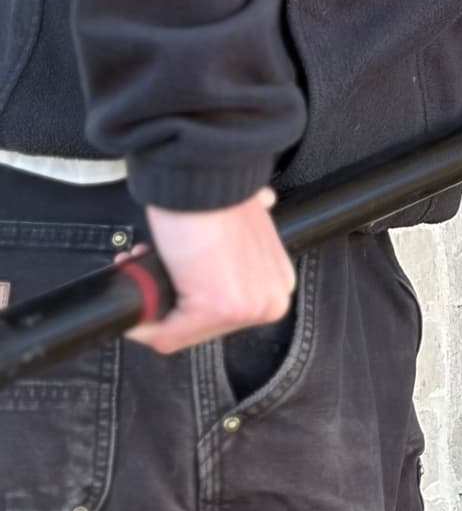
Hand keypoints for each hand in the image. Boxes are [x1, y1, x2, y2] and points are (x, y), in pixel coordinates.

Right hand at [132, 191, 296, 354]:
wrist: (204, 177)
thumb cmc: (215, 196)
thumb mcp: (237, 232)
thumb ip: (236, 251)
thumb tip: (217, 260)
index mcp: (276, 284)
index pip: (221, 315)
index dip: (183, 297)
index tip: (167, 273)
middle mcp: (268, 301)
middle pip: (201, 327)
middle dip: (165, 298)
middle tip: (150, 264)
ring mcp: (245, 308)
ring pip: (182, 332)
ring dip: (151, 300)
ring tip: (144, 261)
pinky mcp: (217, 308)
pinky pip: (167, 334)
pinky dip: (143, 320)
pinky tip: (137, 280)